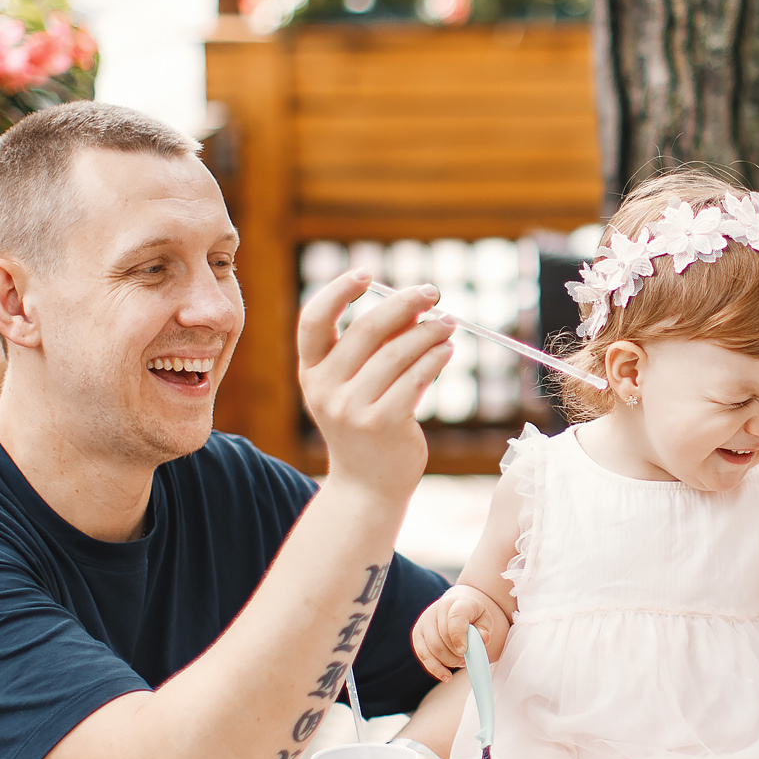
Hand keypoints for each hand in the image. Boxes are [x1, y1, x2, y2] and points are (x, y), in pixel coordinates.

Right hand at [296, 273, 453, 503]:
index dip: (338, 291)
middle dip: (404, 304)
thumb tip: (412, 307)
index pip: (313, 320)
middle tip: (432, 292)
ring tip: (448, 324)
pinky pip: (416, 378)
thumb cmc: (365, 426)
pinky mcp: (383, 424)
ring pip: (398, 353)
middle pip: (366, 329)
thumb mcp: (356, 386)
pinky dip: (435, 358)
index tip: (367, 273)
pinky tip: (447, 350)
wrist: (367, 485)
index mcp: (311, 372)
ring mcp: (352, 409)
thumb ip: (376, 347)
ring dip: (429, 331)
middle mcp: (325, 389)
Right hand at [409, 584, 505, 682]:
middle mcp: (436, 610)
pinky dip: (435, 668)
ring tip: (461, 662)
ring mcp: (424, 622)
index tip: (464, 650)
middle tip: (468, 659)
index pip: (455, 618)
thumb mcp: (484, 619)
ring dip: (449, 661)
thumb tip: (483, 639)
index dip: (458, 636)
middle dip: (457, 653)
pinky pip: (423, 655)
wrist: (455, 608)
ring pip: (433, 647)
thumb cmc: (471, 616)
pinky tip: (446, 676)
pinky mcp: (417, 634)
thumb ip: (484, 629)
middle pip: (443, 636)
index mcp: (456, 603)